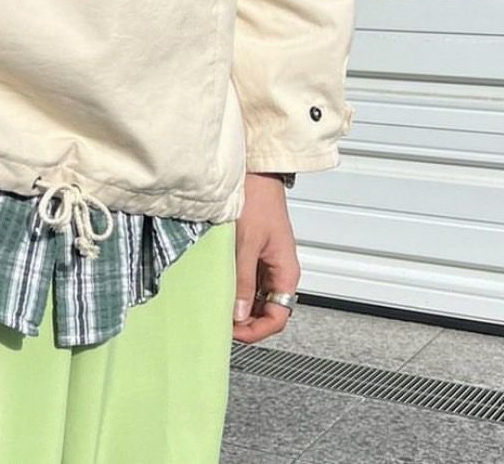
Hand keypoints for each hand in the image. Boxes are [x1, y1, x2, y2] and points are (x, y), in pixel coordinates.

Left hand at [231, 172, 299, 342]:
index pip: (278, 318)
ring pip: (254, 297)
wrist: (255, 172)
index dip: (256, 330)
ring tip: (218, 304)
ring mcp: (265, 262)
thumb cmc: (257, 200)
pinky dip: (234, 287)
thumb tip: (239, 313)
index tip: (233, 331)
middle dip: (245, 320)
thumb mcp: (247, 244)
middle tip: (221, 321)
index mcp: (286, 272)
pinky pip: (246, 280)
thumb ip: (244, 280)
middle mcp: (278, 271)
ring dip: (238, 304)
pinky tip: (219, 286)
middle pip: (265, 311)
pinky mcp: (253, 253)